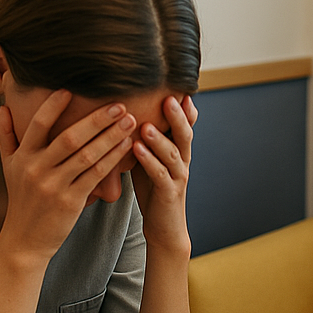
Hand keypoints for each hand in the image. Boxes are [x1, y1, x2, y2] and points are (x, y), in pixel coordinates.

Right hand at [0, 90, 135, 261]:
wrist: (25, 240)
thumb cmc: (21, 199)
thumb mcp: (8, 167)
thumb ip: (5, 136)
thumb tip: (3, 107)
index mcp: (23, 157)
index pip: (38, 125)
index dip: (53, 106)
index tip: (71, 89)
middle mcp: (37, 169)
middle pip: (70, 138)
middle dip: (96, 120)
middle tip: (118, 104)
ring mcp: (54, 186)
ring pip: (87, 156)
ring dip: (111, 137)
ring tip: (129, 121)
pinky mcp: (71, 201)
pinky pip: (96, 175)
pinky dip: (112, 159)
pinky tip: (126, 146)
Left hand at [130, 94, 197, 256]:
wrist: (165, 228)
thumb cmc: (154, 190)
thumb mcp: (150, 159)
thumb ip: (146, 137)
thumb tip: (127, 111)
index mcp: (178, 151)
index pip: (185, 124)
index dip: (184, 106)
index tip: (177, 84)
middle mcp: (183, 161)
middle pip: (184, 133)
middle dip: (177, 115)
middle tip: (168, 96)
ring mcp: (178, 177)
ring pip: (173, 153)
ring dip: (159, 137)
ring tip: (146, 123)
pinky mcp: (168, 194)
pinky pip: (160, 174)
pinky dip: (148, 160)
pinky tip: (136, 149)